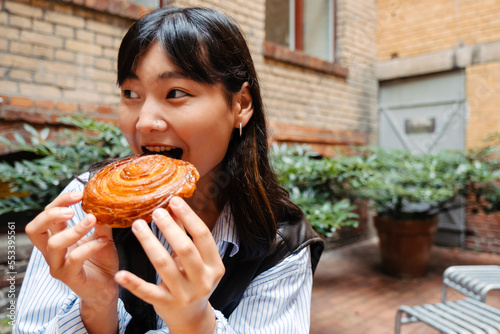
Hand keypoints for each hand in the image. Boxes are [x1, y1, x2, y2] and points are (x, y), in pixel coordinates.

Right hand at [25, 192, 118, 332]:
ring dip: (74, 229)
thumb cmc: (101, 261)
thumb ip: (100, 221)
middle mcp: (52, 251)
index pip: (47, 215)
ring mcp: (58, 265)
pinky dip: (89, 246)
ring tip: (92, 220)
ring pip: (53, 243)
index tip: (79, 194)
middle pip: (35, 228)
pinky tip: (103, 240)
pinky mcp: (69, 276)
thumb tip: (104, 202)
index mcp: (57, 237)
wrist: (107, 288)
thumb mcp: (102, 235)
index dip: (60, 201)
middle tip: (73, 209)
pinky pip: (74, 258)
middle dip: (52, 214)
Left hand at [114, 196, 224, 333]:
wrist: (191, 317)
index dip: (189, 217)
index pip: (203, 236)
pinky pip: (147, 292)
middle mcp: (202, 280)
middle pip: (185, 249)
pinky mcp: (166, 304)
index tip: (175, 201)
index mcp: (214, 266)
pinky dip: (133, 283)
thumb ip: (186, 235)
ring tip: (138, 225)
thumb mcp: (196, 260)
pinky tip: (121, 273)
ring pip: (164, 265)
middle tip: (156, 211)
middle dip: (169, 228)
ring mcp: (184, 294)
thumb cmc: (194, 281)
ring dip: (149, 242)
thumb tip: (174, 208)